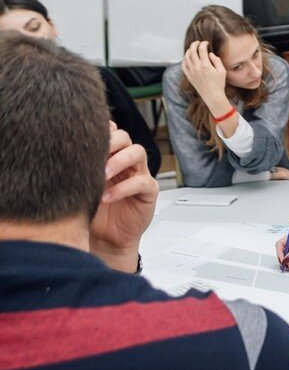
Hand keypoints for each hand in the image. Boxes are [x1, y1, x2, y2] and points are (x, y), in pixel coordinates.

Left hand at [89, 123, 158, 271]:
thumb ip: (77, 169)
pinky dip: (124, 188)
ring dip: (119, 161)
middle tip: (94, 155)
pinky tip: (107, 197)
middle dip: (110, 142)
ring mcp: (138, 175)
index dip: (102, 131)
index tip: (83, 137)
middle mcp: (125, 162)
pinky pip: (142, 182)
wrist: (105, 239)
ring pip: (137, 152)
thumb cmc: (91, 212)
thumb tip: (59, 151)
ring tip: (102, 175)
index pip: (110, 132)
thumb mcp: (80, 187)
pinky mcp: (148, 191)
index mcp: (109, 156)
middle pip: (125, 137)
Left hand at [181, 40, 228, 108]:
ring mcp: (191, 72)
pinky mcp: (189, 76)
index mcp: (206, 65)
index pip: (202, 50)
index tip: (206, 43)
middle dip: (194, 44)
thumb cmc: (219, 84)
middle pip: (192, 51)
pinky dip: (184, 60)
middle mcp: (197, 68)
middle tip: (197, 42)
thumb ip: (216, 60)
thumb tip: (210, 54)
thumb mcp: (222, 71)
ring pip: (186, 57)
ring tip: (192, 49)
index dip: (203, 44)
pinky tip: (187, 58)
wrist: (212, 96)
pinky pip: (183, 66)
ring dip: (189, 51)